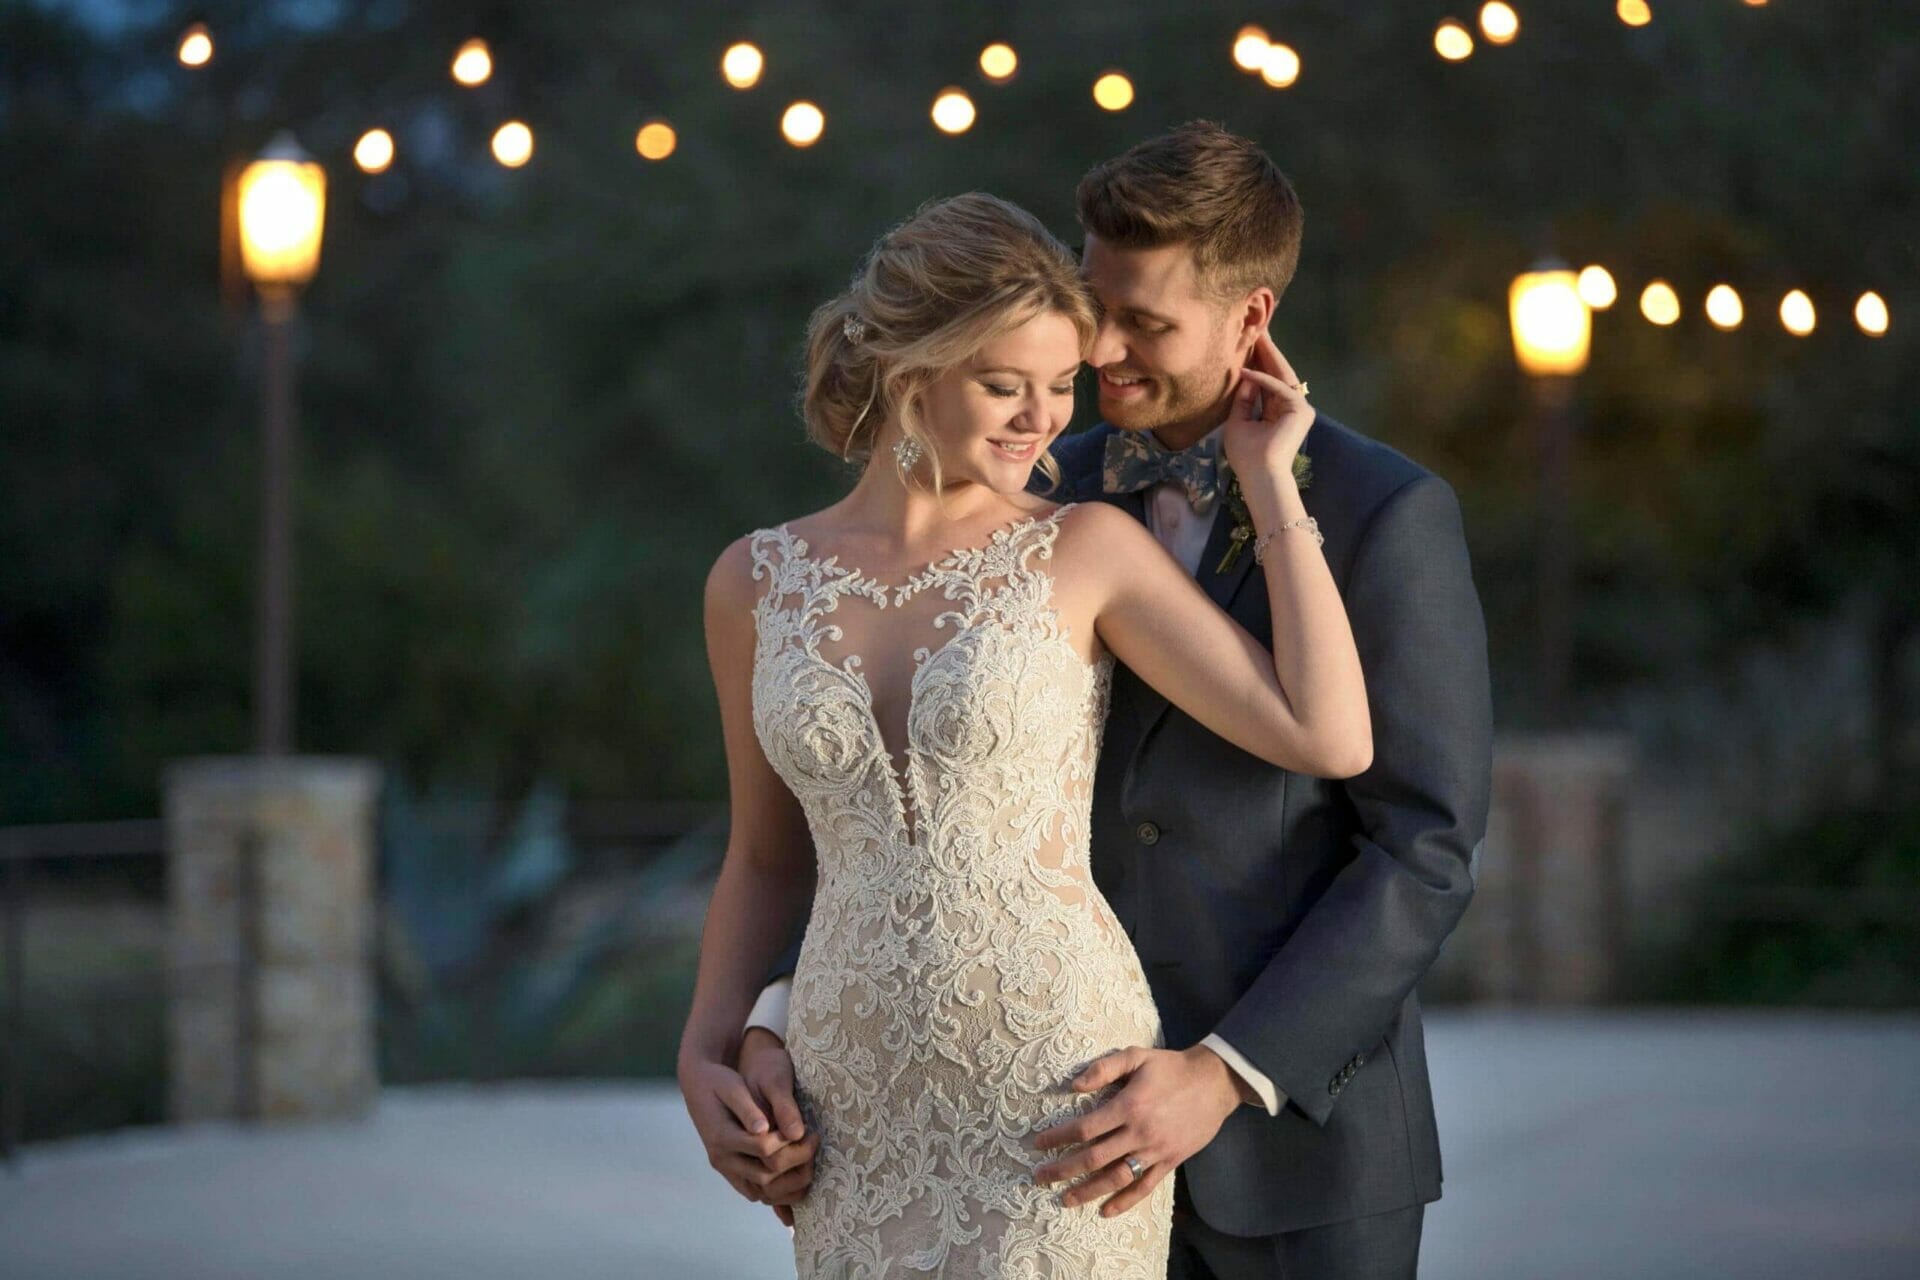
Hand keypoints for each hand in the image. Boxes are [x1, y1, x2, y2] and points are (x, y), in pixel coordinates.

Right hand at [677, 1053, 813, 1213]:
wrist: (697, 1088)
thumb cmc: (718, 1082)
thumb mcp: (733, 1087)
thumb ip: (748, 1108)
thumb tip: (764, 1128)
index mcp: (722, 1137)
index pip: (763, 1149)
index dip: (789, 1142)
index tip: (807, 1129)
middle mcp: (721, 1159)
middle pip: (765, 1176)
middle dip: (795, 1162)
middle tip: (813, 1143)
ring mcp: (725, 1169)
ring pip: (761, 1193)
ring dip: (789, 1185)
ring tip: (809, 1162)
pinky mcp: (731, 1172)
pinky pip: (755, 1193)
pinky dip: (777, 1192)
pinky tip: (795, 1177)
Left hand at [1028, 1045, 1243, 1217]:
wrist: (1214, 1082)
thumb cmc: (1170, 1067)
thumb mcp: (1136, 1055)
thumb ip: (1104, 1068)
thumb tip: (1073, 1085)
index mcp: (1128, 1106)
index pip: (1085, 1128)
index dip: (1058, 1137)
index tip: (1038, 1144)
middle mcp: (1139, 1133)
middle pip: (1094, 1158)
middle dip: (1063, 1169)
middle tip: (1040, 1178)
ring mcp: (1155, 1151)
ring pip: (1116, 1178)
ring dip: (1088, 1191)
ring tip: (1065, 1199)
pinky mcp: (1170, 1162)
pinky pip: (1145, 1187)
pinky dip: (1125, 1202)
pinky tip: (1106, 1211)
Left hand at [1222, 330, 1313, 487]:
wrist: (1259, 474)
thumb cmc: (1246, 455)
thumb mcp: (1238, 421)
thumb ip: (1242, 399)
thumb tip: (1244, 375)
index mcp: (1277, 411)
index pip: (1269, 380)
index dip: (1261, 361)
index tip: (1251, 342)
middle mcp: (1291, 407)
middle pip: (1278, 373)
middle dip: (1267, 352)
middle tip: (1259, 328)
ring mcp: (1299, 408)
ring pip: (1282, 375)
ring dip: (1269, 356)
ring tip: (1258, 335)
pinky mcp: (1301, 411)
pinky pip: (1279, 388)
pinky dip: (1263, 380)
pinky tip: (1247, 370)